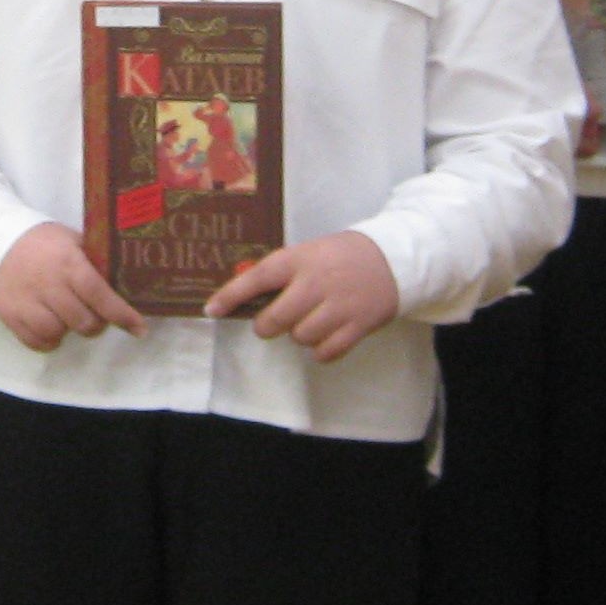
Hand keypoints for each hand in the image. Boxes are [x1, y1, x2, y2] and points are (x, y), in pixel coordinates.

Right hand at [0, 222, 145, 350]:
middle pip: (84, 322)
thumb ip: (95, 263)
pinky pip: (36, 342)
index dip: (122, 314)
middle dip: (96, 323)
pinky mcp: (10, 315)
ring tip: (66, 315)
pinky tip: (50, 325)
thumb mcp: (72, 242)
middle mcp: (48, 284)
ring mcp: (26, 302)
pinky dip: (48, 340)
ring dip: (68, 330)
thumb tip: (125, 284)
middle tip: (95, 314)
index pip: (99, 294)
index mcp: (68, 263)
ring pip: (59, 334)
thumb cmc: (43, 242)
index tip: (139, 328)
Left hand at [203, 230, 401, 360]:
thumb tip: (245, 295)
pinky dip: (321, 351)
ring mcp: (338, 307)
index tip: (211, 310)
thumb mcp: (310, 251)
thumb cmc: (342, 255)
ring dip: (299, 335)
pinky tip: (327, 336)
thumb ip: (282, 272)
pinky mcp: (358, 326)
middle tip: (273, 321)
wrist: (394, 258)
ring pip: (300, 338)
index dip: (230, 296)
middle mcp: (315, 283)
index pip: (257, 278)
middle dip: (267, 325)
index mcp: (299, 259)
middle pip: (274, 320)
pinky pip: (326, 353)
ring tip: (311, 321)